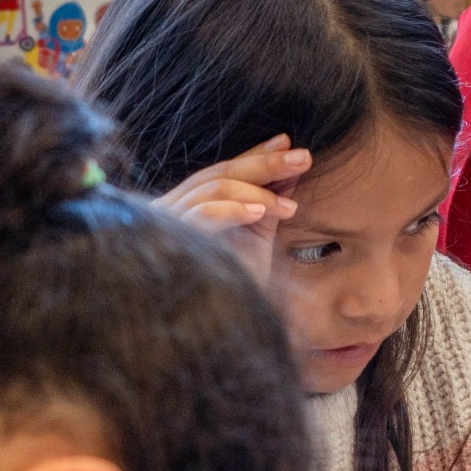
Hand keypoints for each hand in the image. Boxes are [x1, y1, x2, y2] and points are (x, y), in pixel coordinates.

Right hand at [152, 134, 307, 282]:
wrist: (221, 328)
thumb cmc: (236, 282)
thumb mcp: (257, 235)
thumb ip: (268, 202)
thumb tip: (292, 166)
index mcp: (189, 206)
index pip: (222, 172)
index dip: (255, 155)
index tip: (287, 142)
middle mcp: (171, 210)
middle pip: (218, 174)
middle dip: (264, 163)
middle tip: (303, 156)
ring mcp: (167, 224)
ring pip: (211, 189)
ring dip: (256, 192)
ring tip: (288, 206)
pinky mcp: (171, 242)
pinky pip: (201, 215)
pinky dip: (233, 209)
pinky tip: (260, 212)